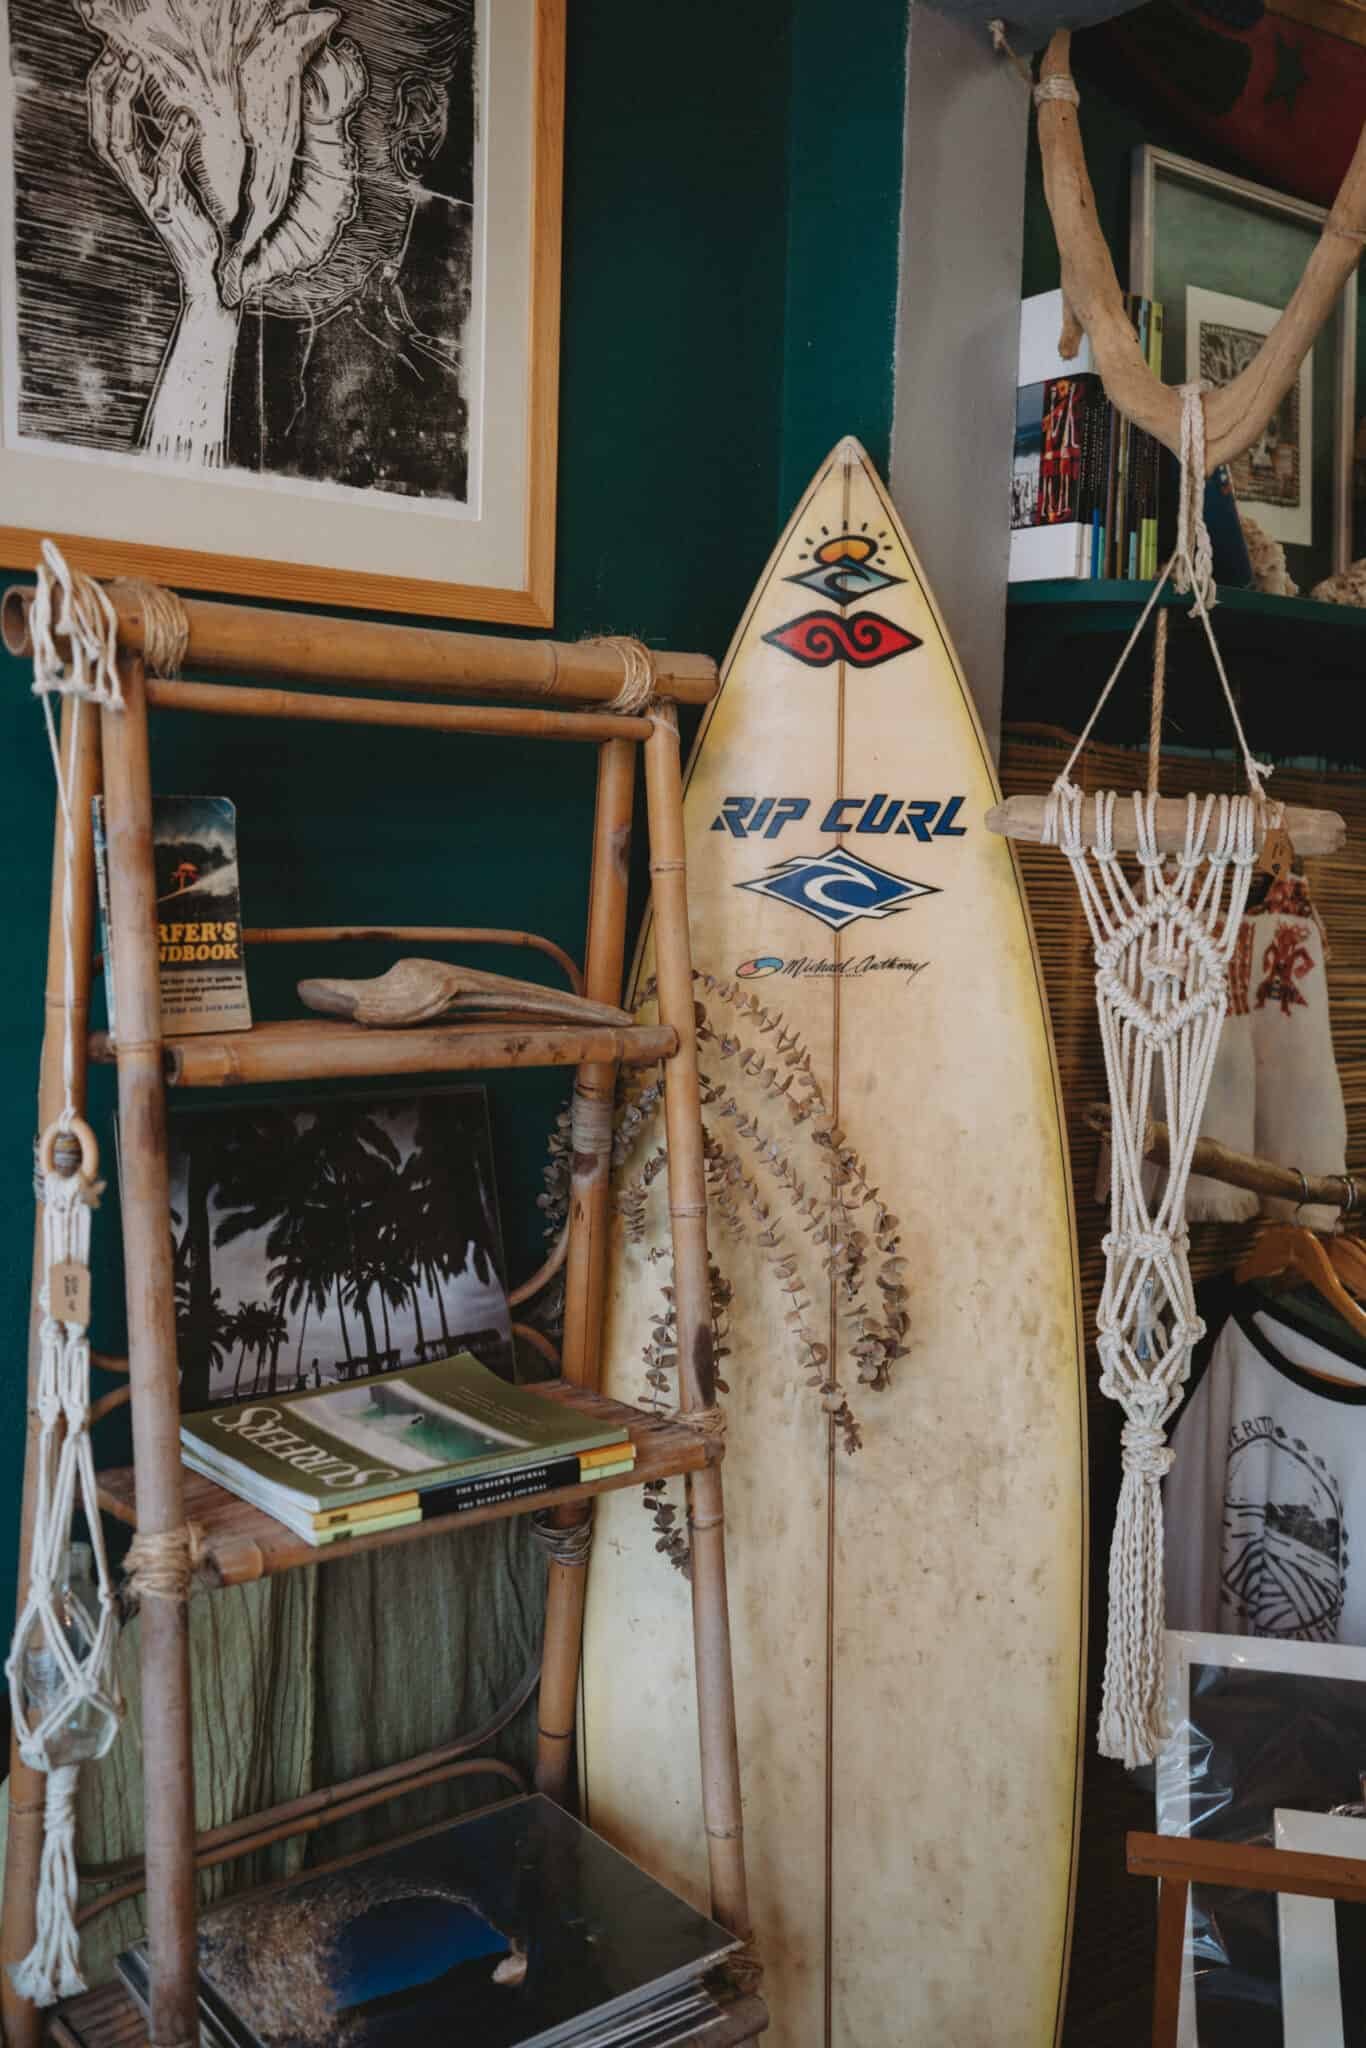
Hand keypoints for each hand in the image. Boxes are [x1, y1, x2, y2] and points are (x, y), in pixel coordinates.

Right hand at [87, 49, 220, 302]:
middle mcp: (132, 182)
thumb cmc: (201, 221)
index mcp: (133, 172)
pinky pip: (165, 171)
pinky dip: (173, 142)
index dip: (102, 89)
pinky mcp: (169, 211)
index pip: (104, 124)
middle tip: (120, 53)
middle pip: (103, 129)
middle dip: (106, 88)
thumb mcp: (182, 178)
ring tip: (136, 68)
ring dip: (125, 102)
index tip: (111, 53)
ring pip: (120, 145)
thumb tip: (173, 105)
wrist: (210, 273)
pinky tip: (187, 118)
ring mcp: (147, 196)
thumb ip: (170, 147)